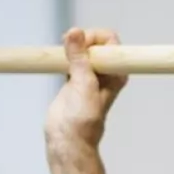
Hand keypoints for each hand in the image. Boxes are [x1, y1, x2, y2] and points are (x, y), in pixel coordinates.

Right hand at [44, 27, 127, 153]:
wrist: (68, 140)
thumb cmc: (82, 119)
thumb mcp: (84, 83)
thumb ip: (79, 57)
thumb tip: (75, 33)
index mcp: (115, 73)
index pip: (110, 41)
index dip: (94, 38)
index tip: (81, 45)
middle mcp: (105, 72)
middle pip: (95, 42)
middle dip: (81, 40)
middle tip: (68, 48)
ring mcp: (89, 76)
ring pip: (82, 50)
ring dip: (71, 48)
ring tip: (62, 56)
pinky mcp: (74, 80)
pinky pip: (71, 59)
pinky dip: (64, 56)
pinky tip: (59, 63)